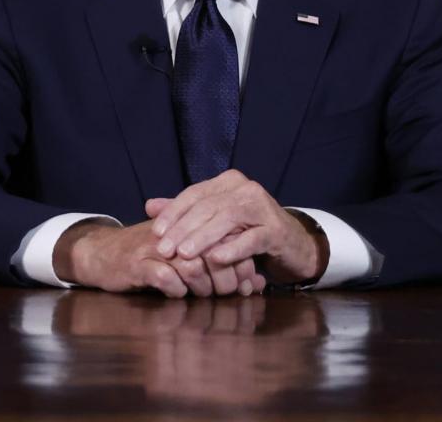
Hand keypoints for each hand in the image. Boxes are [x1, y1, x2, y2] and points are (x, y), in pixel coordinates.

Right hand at [53, 219, 265, 297]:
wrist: (103, 253)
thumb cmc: (151, 257)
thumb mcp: (188, 257)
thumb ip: (223, 266)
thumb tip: (259, 283)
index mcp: (189, 226)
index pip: (225, 238)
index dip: (242, 263)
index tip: (250, 283)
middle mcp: (174, 234)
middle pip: (213, 253)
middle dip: (228, 278)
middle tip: (233, 294)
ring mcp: (155, 249)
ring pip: (191, 265)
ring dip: (204, 287)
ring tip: (206, 296)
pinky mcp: (136, 264)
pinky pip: (163, 277)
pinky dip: (175, 289)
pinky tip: (178, 294)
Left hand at [146, 169, 328, 283]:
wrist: (291, 244)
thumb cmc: (247, 232)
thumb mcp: (214, 221)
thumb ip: (185, 212)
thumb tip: (150, 206)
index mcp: (228, 182)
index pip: (194, 193)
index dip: (173, 212)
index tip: (156, 232)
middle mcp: (246, 189)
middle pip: (208, 206)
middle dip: (183, 228)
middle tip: (165, 249)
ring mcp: (263, 207)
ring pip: (227, 219)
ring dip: (203, 237)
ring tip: (184, 254)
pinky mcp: (276, 229)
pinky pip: (251, 238)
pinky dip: (232, 248)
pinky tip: (215, 259)